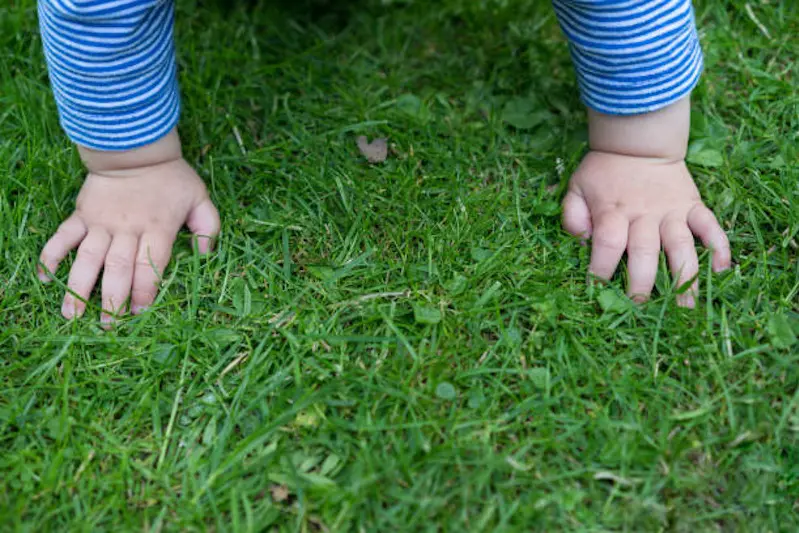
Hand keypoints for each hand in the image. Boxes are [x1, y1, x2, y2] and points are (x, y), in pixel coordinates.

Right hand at [38, 159, 219, 322]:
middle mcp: (128, 229)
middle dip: (112, 300)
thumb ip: (208, 226)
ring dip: (79, 287)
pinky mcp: (82, 215)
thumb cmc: (171, 177)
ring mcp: (101, 222)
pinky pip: (62, 236)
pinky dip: (51, 256)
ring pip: (87, 258)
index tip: (139, 313)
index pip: (150, 265)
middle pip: (118, 268)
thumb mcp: (200, 198)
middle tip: (107, 326)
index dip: (144, 291)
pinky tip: (46, 278)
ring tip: (72, 315)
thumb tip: (207, 255)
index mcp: (158, 228)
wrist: (134, 148)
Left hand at [562, 151, 730, 306]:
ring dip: (685, 277)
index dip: (601, 269)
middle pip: (644, 252)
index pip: (607, 244)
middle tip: (639, 309)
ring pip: (680, 246)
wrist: (637, 142)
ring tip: (687, 307)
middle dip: (642, 284)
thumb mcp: (576, 188)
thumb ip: (572, 216)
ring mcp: (671, 212)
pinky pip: (710, 226)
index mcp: (612, 212)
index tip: (597, 291)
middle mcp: (643, 215)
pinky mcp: (692, 206)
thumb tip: (580, 241)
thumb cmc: (603, 173)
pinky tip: (721, 270)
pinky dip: (718, 246)